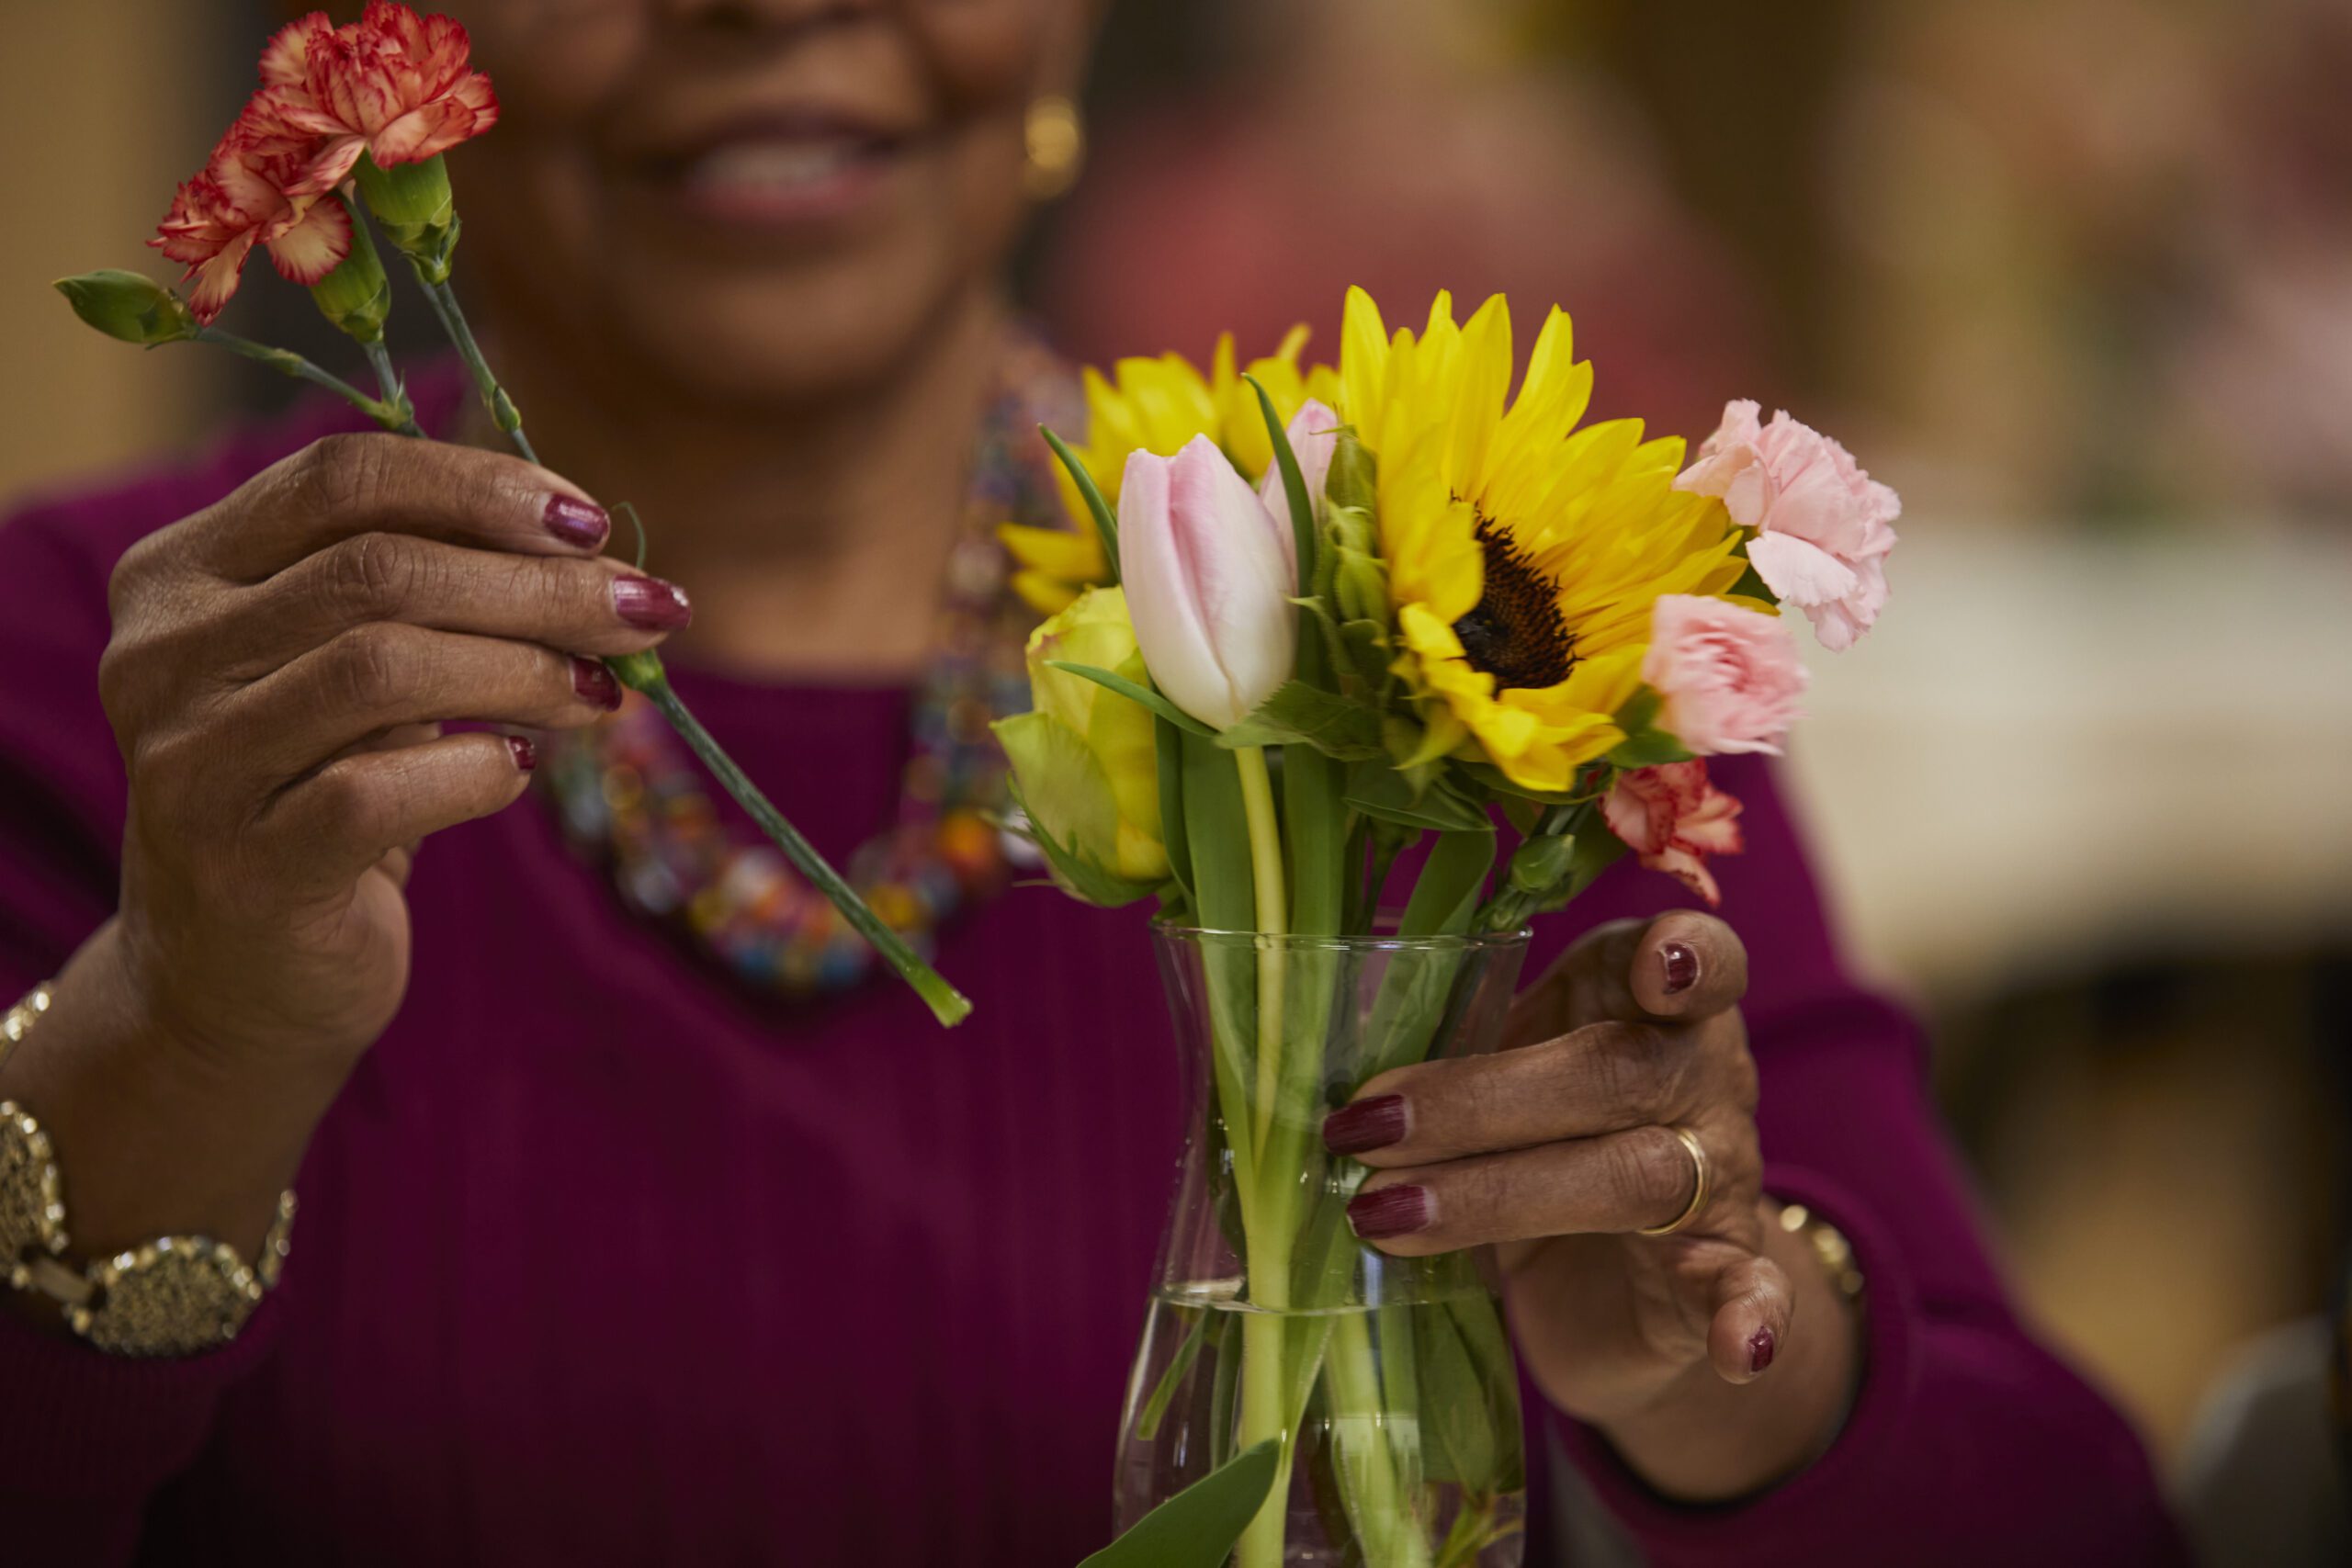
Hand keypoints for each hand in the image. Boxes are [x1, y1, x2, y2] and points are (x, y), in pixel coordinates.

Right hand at [96, 433, 687, 1078]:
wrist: (234, 975)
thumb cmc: (321, 788)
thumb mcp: (361, 670)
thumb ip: (437, 594)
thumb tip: (597, 558)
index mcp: (181, 572)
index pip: (339, 479)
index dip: (478, 488)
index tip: (589, 522)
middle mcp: (161, 656)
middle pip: (379, 571)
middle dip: (538, 585)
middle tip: (645, 611)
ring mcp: (189, 764)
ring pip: (381, 668)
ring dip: (524, 670)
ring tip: (600, 693)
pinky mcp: (243, 868)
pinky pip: (379, 793)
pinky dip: (477, 771)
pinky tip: (519, 769)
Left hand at [1323, 912, 1857, 1498]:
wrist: (1613, 1275)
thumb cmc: (1536, 1132)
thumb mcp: (1495, 1069)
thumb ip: (1442, 1048)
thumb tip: (1316, 1076)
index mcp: (1644, 1000)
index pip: (1695, 959)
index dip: (1680, 955)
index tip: (1651, 963)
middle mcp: (1699, 1079)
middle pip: (1618, 1072)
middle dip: (1480, 1099)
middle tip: (1364, 1127)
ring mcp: (1717, 1178)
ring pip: (1635, 1175)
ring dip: (1500, 1196)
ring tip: (1384, 1216)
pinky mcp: (1718, 1274)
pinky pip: (1751, 1291)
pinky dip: (1752, 1318)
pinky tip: (1741, 1349)